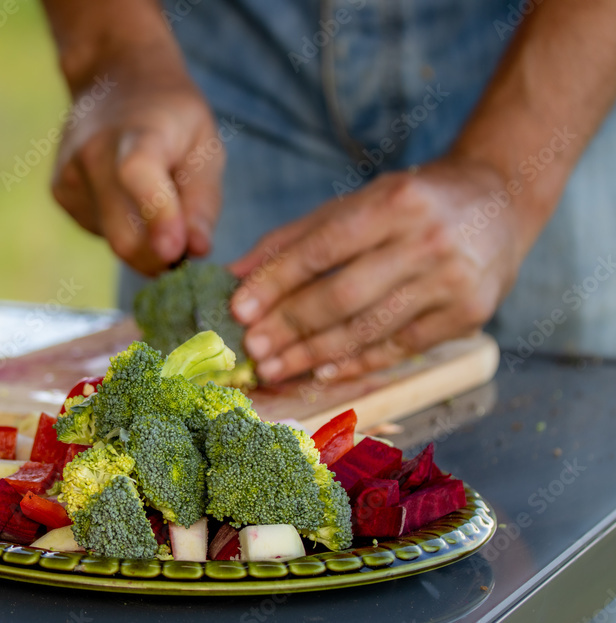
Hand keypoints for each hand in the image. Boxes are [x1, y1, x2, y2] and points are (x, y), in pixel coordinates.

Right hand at [51, 61, 223, 275]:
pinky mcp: (60, 193)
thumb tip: (197, 250)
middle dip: (160, 259)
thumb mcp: (205, 144)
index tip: (177, 252)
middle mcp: (92, 155)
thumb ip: (203, 200)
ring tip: (153, 193)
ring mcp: (69, 176)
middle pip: (123, 235)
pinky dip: (123, 225)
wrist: (113, 76)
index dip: (158, 217)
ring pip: (114, 240)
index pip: (138, 177)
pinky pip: (100, 232)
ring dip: (143, 239)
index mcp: (136, 135)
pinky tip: (126, 191)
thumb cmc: (172, 115)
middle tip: (186, 247)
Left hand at [229, 158, 532, 383]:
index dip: (276, 282)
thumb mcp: (358, 201)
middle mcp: (428, 241)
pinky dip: (356, 363)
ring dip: (314, 354)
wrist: (500, 201)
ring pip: (369, 328)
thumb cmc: (414, 201)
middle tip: (252, 349)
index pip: (322, 248)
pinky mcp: (468, 315)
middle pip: (343, 295)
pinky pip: (400, 348)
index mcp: (395, 202)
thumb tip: (237, 273)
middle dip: (290, 326)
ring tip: (275, 368)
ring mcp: (452, 281)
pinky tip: (320, 372)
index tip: (239, 309)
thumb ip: (296, 236)